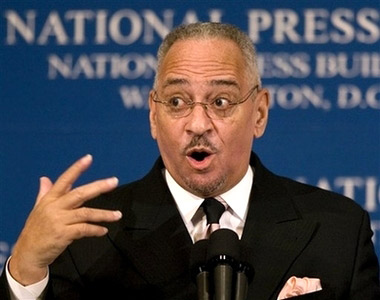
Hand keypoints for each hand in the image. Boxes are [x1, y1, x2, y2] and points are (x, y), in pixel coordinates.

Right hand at [9, 155, 121, 284]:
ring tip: (118, 215)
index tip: (88, 158)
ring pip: (86, 213)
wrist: (28, 253)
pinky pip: (84, 230)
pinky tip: (103, 230)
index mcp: (50, 199)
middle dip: (99, 187)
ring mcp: (59, 221)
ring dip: (104, 214)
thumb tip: (45, 178)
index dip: (76, 169)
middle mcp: (54, 207)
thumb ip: (44, 193)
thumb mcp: (38, 209)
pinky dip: (96, 230)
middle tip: (114, 181)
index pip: (64, 180)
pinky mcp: (63, 235)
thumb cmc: (36, 230)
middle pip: (80, 194)